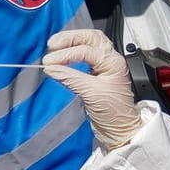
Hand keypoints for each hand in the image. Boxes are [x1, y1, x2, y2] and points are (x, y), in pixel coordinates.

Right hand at [42, 29, 140, 149]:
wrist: (120, 131)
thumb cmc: (114, 115)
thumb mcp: (91, 95)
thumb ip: (70, 78)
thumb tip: (51, 68)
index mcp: (113, 62)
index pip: (86, 51)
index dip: (65, 55)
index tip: (49, 62)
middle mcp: (110, 60)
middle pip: (90, 38)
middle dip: (70, 38)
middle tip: (52, 45)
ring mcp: (104, 65)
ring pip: (88, 43)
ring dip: (71, 42)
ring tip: (54, 47)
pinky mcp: (97, 73)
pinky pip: (85, 55)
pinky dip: (72, 52)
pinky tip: (62, 56)